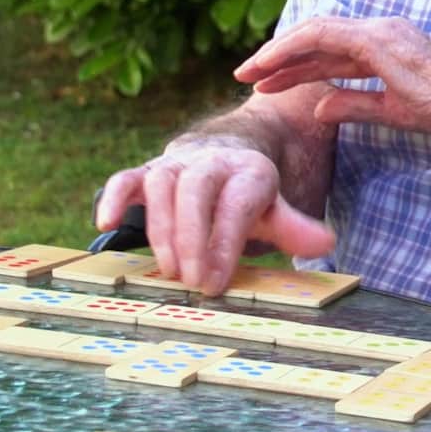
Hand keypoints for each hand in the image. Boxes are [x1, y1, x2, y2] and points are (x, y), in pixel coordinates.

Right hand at [96, 140, 334, 295]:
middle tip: (190, 280)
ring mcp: (177, 165)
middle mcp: (212, 162)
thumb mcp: (275, 210)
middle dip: (193, 237)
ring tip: (166, 270)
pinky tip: (103, 222)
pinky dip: (114, 196)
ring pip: (162, 185)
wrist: (226, 151)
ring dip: (160, 228)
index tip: (216, 280)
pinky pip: (126, 177)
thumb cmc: (247, 196)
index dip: (226, 241)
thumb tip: (326, 244)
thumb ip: (295, 228)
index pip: (237, 203)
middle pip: (198, 190)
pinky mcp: (147, 172)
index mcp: (250, 171)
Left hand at [234, 16, 430, 134]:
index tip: (267, 83)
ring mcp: (377, 31)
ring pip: (314, 31)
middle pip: (316, 39)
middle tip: (245, 74)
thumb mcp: (389, 111)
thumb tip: (318, 107)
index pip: (328, 52)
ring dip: (278, 50)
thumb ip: (353, 106)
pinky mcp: (375, 38)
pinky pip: (322, 36)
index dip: (295, 66)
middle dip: (278, 56)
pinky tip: (269, 63)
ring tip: (249, 70)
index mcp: (384, 47)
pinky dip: (292, 47)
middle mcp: (378, 31)